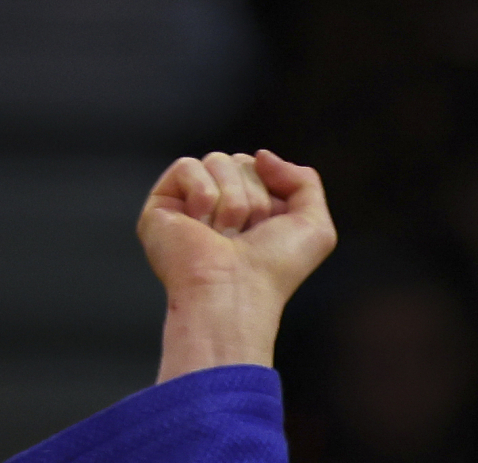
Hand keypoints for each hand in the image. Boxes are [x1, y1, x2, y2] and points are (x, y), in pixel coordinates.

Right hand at [138, 151, 337, 381]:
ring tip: (224, 235)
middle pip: (242, 161)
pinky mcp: (162, 203)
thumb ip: (304, 181)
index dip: (272, 192)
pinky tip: (199, 225)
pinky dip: (203, 194)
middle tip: (246, 235)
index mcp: (251, 208)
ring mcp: (189, 202)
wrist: (235, 292)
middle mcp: (219, 204)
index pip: (261, 167)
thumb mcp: (314, 225)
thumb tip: (262, 155)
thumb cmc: (274, 268)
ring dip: (232, 201)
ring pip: (218, 161)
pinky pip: (187, 166)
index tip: (270, 228)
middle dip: (255, 197)